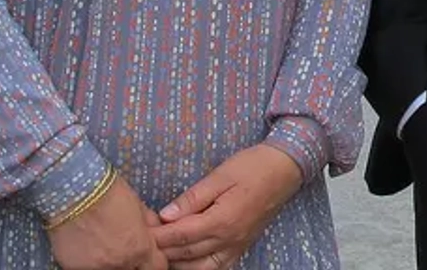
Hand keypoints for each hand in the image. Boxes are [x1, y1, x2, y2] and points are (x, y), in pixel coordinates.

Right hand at [48, 175, 167, 269]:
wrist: (74, 191)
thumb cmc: (108, 192)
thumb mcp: (138, 206)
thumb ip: (148, 224)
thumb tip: (155, 231)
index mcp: (140, 248)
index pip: (157, 268)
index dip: (154, 260)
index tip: (149, 255)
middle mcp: (120, 263)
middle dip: (134, 263)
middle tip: (125, 248)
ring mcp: (96, 269)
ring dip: (112, 263)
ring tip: (106, 246)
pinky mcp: (74, 268)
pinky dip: (91, 263)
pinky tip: (89, 247)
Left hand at [151, 143, 304, 267]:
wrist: (285, 169)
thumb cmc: (253, 166)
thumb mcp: (220, 175)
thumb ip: (192, 198)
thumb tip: (166, 215)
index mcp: (222, 220)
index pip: (180, 235)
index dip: (158, 236)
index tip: (141, 232)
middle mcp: (229, 240)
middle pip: (185, 255)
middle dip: (162, 250)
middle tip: (143, 242)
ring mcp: (236, 246)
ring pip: (199, 268)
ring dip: (177, 263)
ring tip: (160, 252)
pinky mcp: (241, 247)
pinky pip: (216, 268)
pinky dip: (197, 269)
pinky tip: (185, 262)